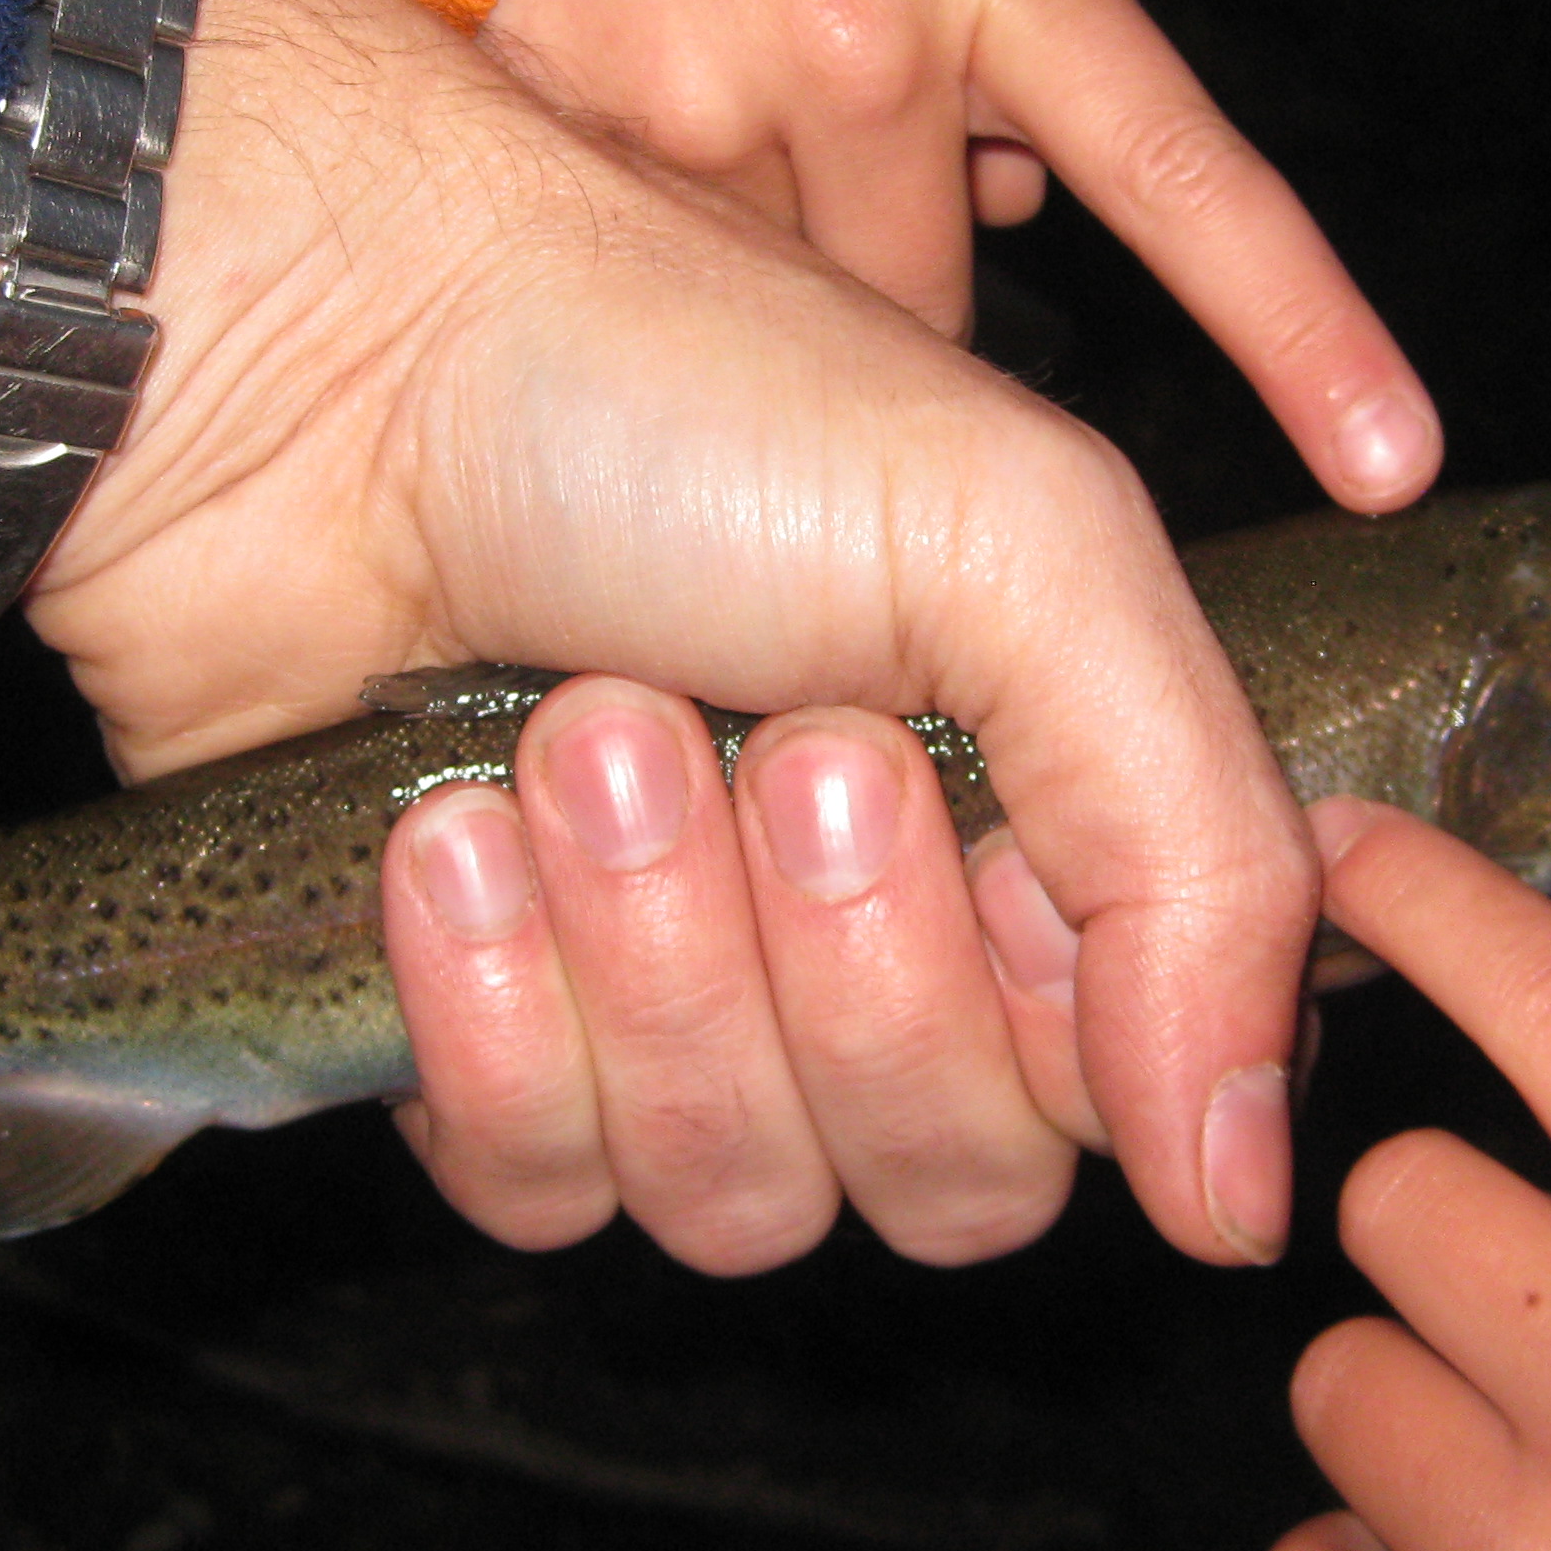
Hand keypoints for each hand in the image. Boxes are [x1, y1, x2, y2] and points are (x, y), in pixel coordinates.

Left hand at [0, 0, 1311, 1274]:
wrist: (303, 353)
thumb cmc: (661, 387)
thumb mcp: (1024, 545)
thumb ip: (1203, 861)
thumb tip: (1248, 1198)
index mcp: (1041, 809)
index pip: (1131, 1086)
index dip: (1058, 1008)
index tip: (968, 819)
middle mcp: (873, 931)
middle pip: (952, 1176)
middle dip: (848, 965)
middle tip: (772, 744)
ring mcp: (673, 998)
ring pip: (746, 1197)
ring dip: (660, 963)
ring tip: (580, 736)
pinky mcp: (485, 1044)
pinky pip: (548, 1189)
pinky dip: (500, 1024)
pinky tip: (442, 839)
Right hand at [483, 0, 1439, 513]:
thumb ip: (1001, 38)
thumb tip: (1015, 207)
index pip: (1183, 177)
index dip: (1302, 333)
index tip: (1395, 468)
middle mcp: (864, 48)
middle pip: (928, 312)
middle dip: (891, 276)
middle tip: (810, 157)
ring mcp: (709, 101)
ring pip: (778, 314)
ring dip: (758, 260)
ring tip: (694, 100)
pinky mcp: (570, 146)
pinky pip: (649, 282)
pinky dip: (643, 242)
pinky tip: (615, 121)